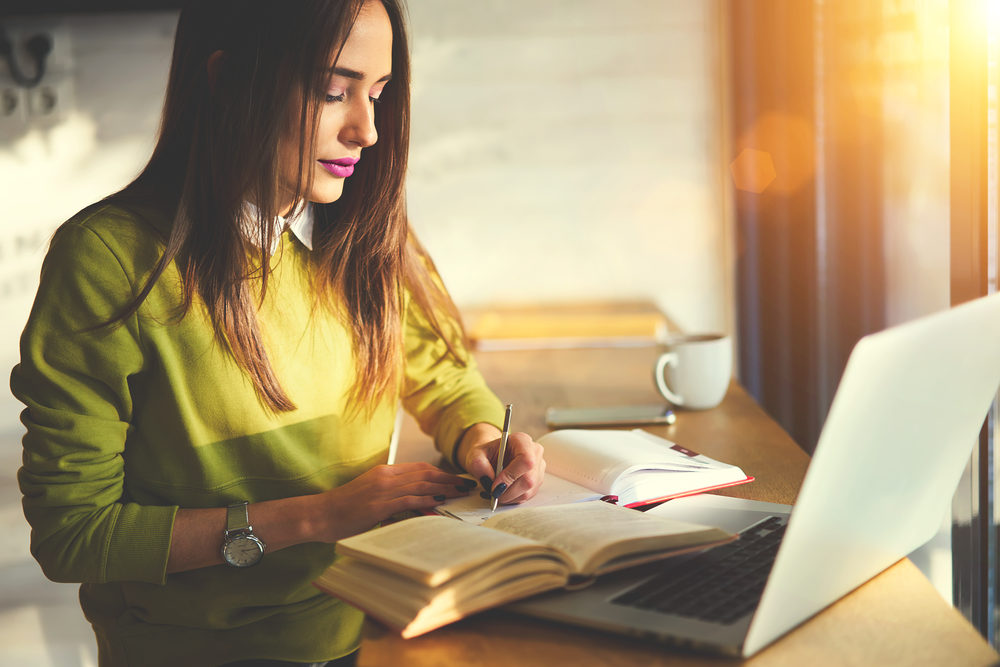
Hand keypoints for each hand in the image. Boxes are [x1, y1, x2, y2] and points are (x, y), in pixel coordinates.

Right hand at [316, 462, 475, 541]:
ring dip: (444, 487)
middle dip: (448, 478)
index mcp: (384, 472)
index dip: (440, 472)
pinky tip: (440, 502)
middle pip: (425, 473)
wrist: (319, 514)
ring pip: (421, 484)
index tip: (455, 478)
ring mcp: (382, 489)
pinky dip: (427, 499)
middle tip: (466, 484)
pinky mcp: (379, 504)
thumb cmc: (342, 509)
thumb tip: (410, 502)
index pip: (419, 468)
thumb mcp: (369, 495)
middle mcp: (385, 476)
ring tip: (461, 492)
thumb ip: (389, 495)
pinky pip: (409, 499)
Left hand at [458, 424, 545, 504]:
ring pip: (529, 491)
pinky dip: (513, 498)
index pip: (526, 460)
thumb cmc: (486, 454)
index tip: (495, 485)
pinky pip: (528, 495)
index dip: (510, 476)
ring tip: (497, 491)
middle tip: (493, 492)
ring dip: (510, 496)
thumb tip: (489, 479)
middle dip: (508, 491)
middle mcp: (534, 452)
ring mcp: (538, 467)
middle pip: (529, 479)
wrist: (492, 458)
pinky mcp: (538, 480)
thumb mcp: (475, 455)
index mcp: (522, 440)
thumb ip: (478, 464)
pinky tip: (505, 491)